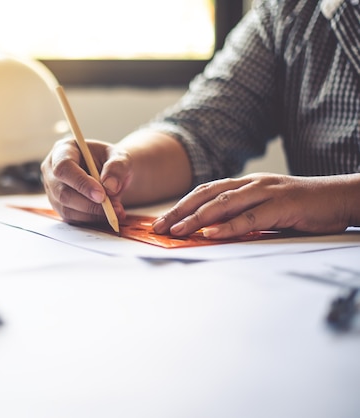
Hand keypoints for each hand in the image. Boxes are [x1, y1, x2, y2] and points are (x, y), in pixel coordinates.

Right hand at [40, 137, 131, 223]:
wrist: (109, 174)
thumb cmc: (111, 161)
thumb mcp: (120, 157)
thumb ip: (117, 167)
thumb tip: (110, 186)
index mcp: (63, 150)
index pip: (64, 167)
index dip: (81, 183)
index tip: (102, 195)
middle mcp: (51, 170)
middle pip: (62, 192)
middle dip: (89, 203)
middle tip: (113, 207)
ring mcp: (53, 190)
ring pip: (67, 208)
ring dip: (93, 213)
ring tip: (116, 210)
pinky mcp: (59, 206)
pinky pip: (72, 218)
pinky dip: (91, 219)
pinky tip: (108, 214)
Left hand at [152, 173, 358, 238]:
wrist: (340, 197)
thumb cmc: (301, 207)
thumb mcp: (265, 210)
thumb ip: (241, 216)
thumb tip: (212, 232)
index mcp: (244, 184)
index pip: (204, 192)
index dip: (180, 206)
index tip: (161, 221)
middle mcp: (251, 184)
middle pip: (206, 195)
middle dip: (179, 212)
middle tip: (158, 228)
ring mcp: (266, 192)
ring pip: (223, 204)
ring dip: (196, 219)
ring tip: (176, 231)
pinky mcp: (282, 205)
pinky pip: (250, 217)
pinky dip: (228, 226)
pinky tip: (211, 233)